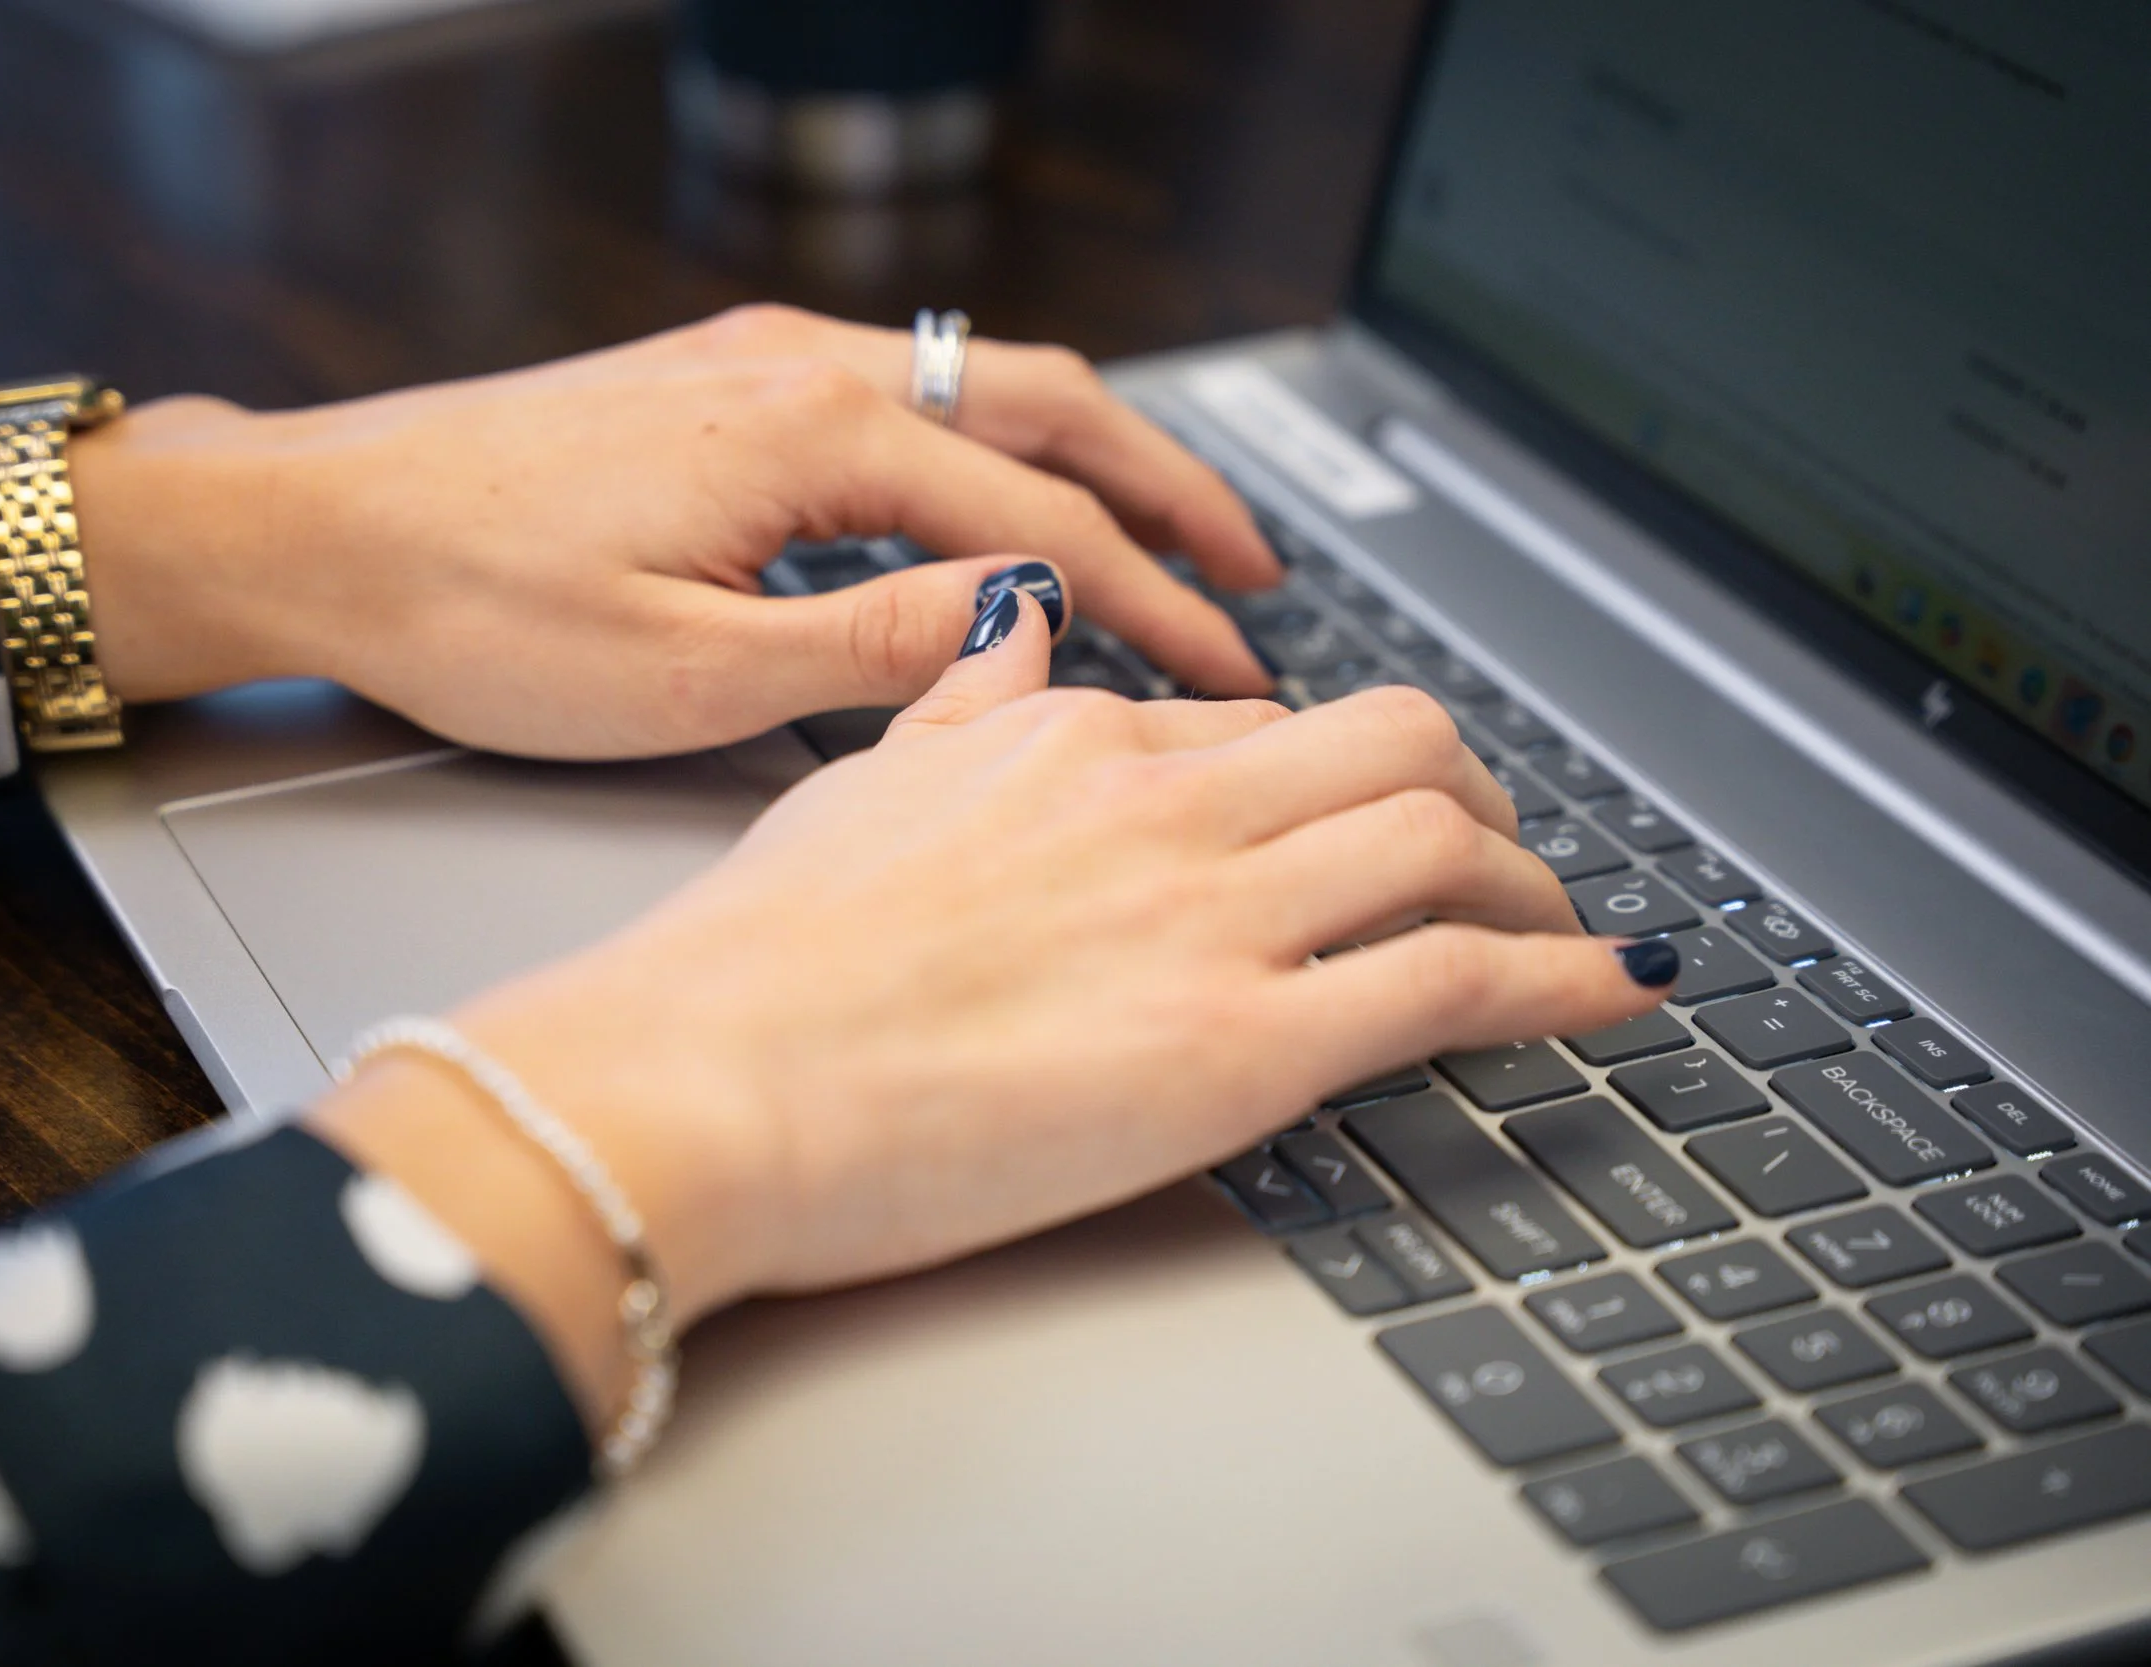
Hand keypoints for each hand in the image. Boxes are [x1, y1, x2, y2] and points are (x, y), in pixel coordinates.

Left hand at [72, 305, 1278, 759]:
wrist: (314, 526)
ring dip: (1090, 461)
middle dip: (1170, 489)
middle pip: (1049, 406)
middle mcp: (800, 366)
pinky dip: (994, 451)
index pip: (1043, 522)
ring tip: (1168, 537)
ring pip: (983, 387)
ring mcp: (759, 360)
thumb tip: (1012, 624)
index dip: (1156, 606)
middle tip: (1259, 569)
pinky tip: (1009, 510)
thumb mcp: (680, 672)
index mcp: (811, 432)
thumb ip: (866, 647)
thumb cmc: (466, 600)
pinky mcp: (719, 381)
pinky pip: (907, 397)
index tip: (1232, 671)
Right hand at [317, 595, 1673, 1419]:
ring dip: (1534, 881)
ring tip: (1562, 929)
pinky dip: (1568, 979)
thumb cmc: (748, 963)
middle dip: (1476, 790)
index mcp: (1064, 740)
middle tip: (1494, 849)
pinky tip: (1618, 987)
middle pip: (1397, 743)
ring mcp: (1210, 916)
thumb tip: (1012, 625)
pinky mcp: (1241, 1043)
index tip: (1358, 815)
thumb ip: (958, 702)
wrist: (698, 1079)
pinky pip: (1458, 979)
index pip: (1256, 728)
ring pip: (1450, 838)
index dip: (1331, 774)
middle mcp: (1158, 802)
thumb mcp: (858, 788)